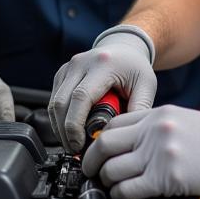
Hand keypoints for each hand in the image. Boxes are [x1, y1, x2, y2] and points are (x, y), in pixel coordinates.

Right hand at [49, 27, 156, 153]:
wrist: (125, 48)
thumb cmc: (135, 68)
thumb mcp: (146, 86)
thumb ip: (138, 109)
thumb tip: (124, 136)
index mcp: (103, 64)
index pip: (80, 97)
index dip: (75, 125)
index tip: (80, 144)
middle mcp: (81, 63)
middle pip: (61, 102)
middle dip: (65, 132)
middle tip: (76, 149)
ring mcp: (69, 67)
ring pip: (53, 103)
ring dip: (60, 128)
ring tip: (73, 143)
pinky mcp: (62, 74)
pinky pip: (53, 100)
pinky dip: (59, 119)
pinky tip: (70, 131)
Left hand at [81, 105, 199, 198]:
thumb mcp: (184, 120)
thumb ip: (155, 127)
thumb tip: (131, 143)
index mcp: (158, 114)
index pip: (113, 124)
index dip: (99, 140)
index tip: (96, 151)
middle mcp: (155, 131)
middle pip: (104, 144)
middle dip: (91, 161)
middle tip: (90, 171)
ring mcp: (160, 154)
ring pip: (112, 169)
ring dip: (106, 181)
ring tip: (111, 186)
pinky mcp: (168, 178)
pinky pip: (129, 189)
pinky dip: (120, 194)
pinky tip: (124, 195)